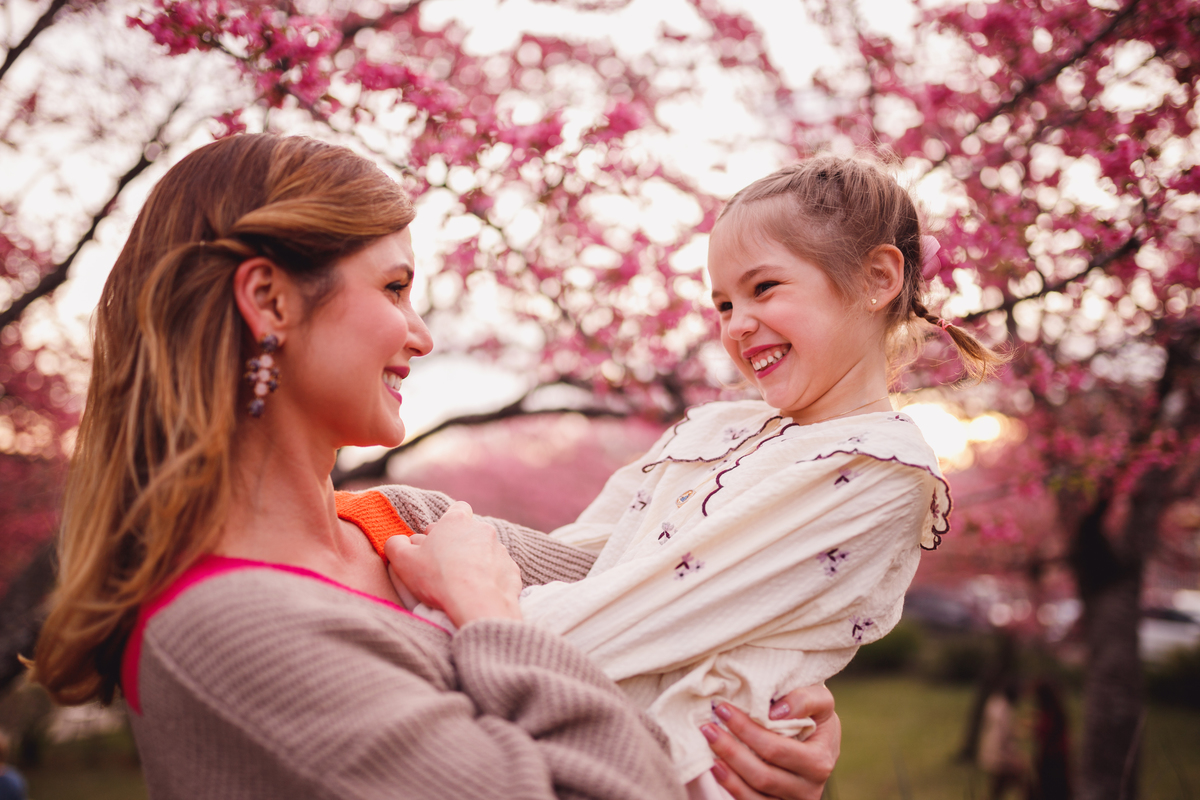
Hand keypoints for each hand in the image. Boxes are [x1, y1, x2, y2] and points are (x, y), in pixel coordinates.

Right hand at [385, 501, 522, 626]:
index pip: (458, 509)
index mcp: (458, 521)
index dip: (447, 523)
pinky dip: (490, 578)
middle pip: (470, 532)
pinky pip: (498, 570)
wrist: (476, 603)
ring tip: (461, 583)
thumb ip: (395, 545)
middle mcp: (483, 530)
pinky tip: (478, 592)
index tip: (437, 540)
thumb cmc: (437, 577)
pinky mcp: (512, 570)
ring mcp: (500, 549)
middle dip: (459, 544)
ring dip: (475, 562)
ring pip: (486, 551)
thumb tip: (397, 542)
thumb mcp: (402, 560)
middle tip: (444, 566)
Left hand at [701, 685, 839, 799]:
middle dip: (731, 750)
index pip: (776, 749)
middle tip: (708, 727)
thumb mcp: (820, 700)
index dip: (746, 730)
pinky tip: (716, 769)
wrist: (820, 741)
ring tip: (708, 748)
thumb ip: (805, 700)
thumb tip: (775, 712)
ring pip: (754, 795)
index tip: (723, 709)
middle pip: (762, 775)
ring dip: (727, 773)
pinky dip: (731, 788)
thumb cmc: (814, 716)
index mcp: (819, 761)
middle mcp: (808, 788)